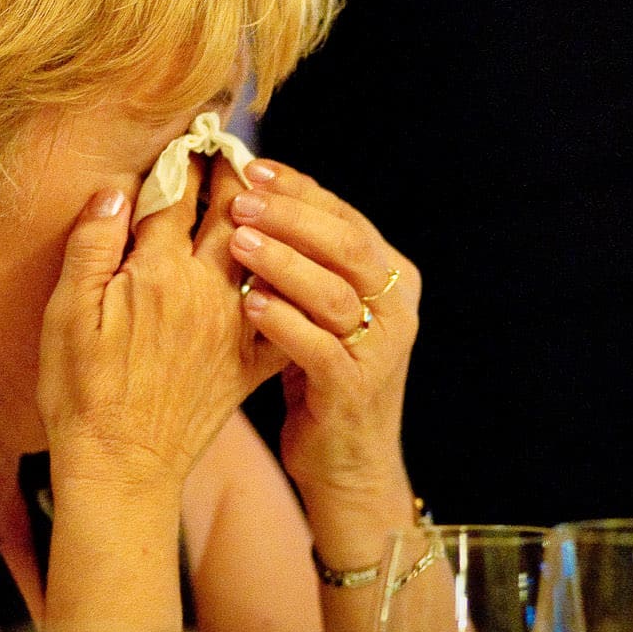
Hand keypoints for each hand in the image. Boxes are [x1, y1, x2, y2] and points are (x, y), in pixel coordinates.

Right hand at [37, 155, 277, 494]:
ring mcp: (233, 326)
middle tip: (232, 146)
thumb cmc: (81, 392)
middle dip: (232, 175)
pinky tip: (288, 265)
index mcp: (158, 274)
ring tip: (265, 192)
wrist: (120, 468)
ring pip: (262, 254)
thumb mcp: (68, 314)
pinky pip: (280, 310)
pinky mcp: (248, 362)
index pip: (176, 196)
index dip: (183, 158)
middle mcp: (205, 292)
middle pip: (230, 215)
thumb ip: (93, 246)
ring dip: (265, 218)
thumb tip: (114, 188)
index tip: (190, 132)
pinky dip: (287, 281)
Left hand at [228, 160, 419, 502]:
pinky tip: (247, 303)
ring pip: (334, 293)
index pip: (345, 216)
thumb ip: (305, 258)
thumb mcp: (321, 309)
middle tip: (238, 199)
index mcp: (391, 276)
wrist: (347, 464)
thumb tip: (253, 189)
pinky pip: (319, 347)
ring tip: (237, 243)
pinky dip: (283, 322)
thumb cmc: (321, 374)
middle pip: (346, 245)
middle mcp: (396, 308)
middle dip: (290, 217)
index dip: (298, 190)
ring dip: (283, 262)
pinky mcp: (355, 391)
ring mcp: (380, 351)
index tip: (250, 168)